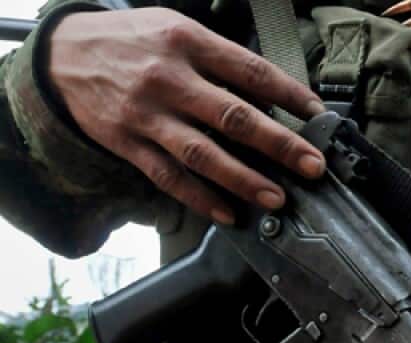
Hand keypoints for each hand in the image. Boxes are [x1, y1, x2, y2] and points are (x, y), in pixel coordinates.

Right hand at [47, 8, 327, 224]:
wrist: (61, 53)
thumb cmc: (133, 41)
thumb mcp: (177, 30)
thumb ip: (220, 61)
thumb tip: (268, 101)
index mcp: (187, 42)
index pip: (250, 70)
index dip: (289, 95)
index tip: (317, 116)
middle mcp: (168, 79)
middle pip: (233, 116)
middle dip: (279, 145)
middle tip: (312, 166)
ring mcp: (146, 114)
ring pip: (202, 154)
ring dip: (243, 180)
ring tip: (276, 198)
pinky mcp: (127, 142)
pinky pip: (168, 176)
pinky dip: (199, 198)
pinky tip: (227, 213)